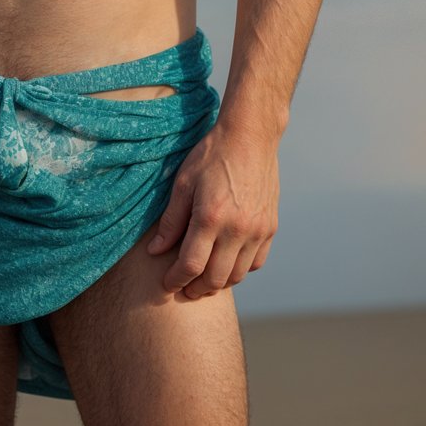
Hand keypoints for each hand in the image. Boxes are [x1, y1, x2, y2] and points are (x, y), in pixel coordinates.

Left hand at [147, 119, 279, 298]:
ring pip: (237, 275)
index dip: (175, 280)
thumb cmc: (212, 155)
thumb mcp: (183, 183)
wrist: (250, 137)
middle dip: (195, 289)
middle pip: (215, 278)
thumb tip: (155, 251)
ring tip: (203, 279)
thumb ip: (170, 221)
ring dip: (218, 283)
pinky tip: (227, 262)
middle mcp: (237, 229)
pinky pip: (256, 262)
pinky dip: (240, 269)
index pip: (191, 265)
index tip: (167, 284)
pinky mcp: (270, 227)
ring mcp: (258, 230)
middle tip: (184, 288)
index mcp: (211, 217)